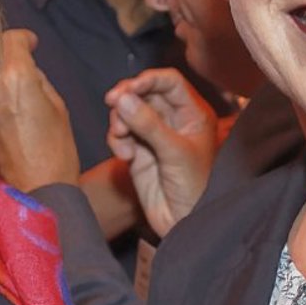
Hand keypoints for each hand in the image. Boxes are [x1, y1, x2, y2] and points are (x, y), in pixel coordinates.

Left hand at [0, 30, 80, 190]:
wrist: (39, 190)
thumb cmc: (56, 151)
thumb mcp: (57, 105)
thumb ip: (37, 78)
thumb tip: (24, 65)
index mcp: (16, 76)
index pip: (11, 38)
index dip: (24, 40)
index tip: (31, 44)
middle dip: (3, 52)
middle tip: (17, 60)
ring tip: (4, 81)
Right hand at [106, 69, 221, 237]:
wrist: (182, 224)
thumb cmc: (194, 189)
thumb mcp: (174, 152)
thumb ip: (148, 124)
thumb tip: (122, 98)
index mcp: (192, 114)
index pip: (169, 82)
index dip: (148, 80)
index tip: (128, 88)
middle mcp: (173, 121)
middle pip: (145, 93)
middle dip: (127, 98)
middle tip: (112, 102)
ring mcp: (154, 136)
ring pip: (129, 111)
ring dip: (120, 120)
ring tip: (121, 136)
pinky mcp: (138, 151)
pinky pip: (120, 133)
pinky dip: (117, 139)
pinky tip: (125, 155)